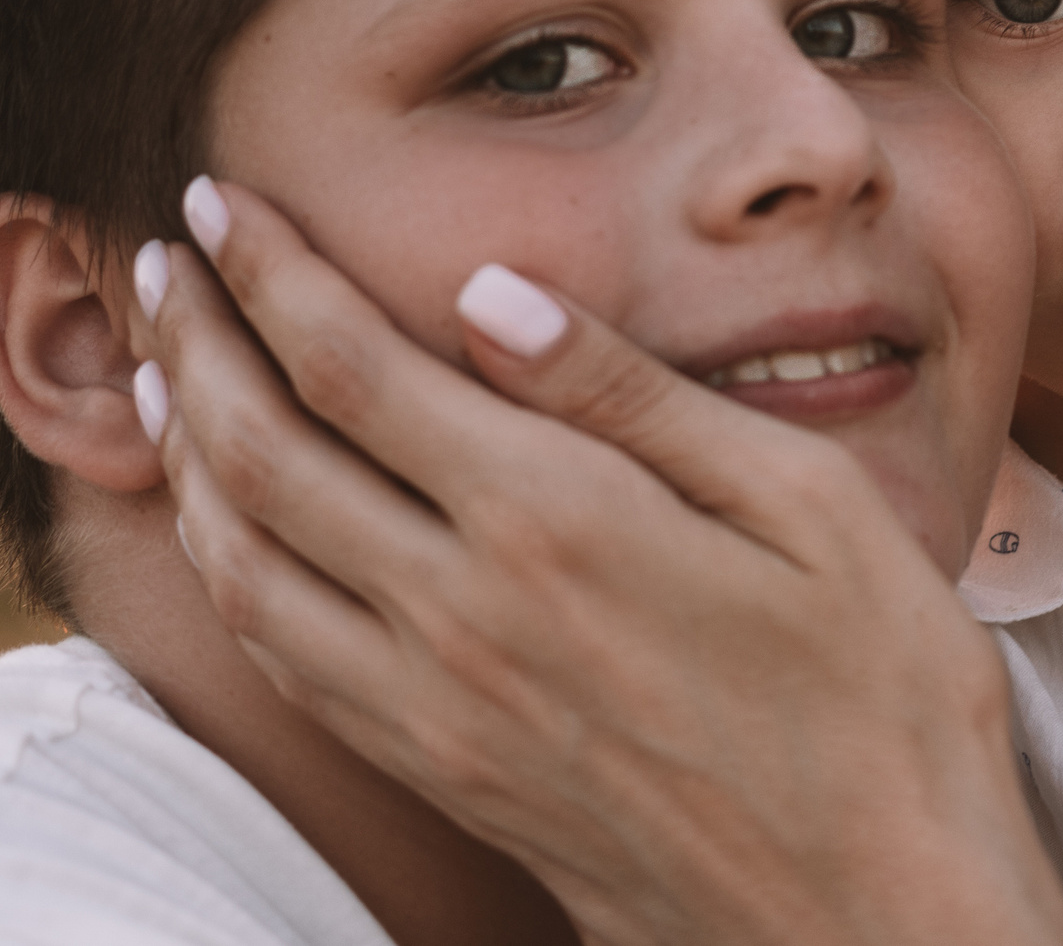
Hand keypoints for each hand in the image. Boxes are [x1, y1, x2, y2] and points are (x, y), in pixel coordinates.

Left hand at [134, 179, 1062, 945]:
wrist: (873, 911)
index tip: (224, 203)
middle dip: (197, 342)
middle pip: (263, 455)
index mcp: (557, 523)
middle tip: (166, 262)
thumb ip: (638, 399)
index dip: (271, 275)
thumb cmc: (881, 695)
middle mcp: (464, 616)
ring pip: (246, 563)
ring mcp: (440, 709)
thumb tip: (495, 295)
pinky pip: (286, 659)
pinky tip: (237, 532)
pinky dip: (227, 569)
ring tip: (166, 378)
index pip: (354, 368)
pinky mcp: (445, 773)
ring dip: (184, 454)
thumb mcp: (809, 505)